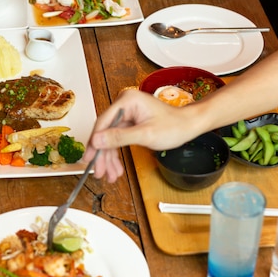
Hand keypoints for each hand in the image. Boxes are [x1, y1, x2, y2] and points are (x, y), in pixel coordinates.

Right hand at [83, 89, 202, 181]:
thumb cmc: (173, 126)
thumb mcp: (145, 134)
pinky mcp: (129, 122)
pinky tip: (116, 167)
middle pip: (105, 132)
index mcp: (127, 101)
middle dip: (103, 154)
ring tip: (110, 174)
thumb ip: (119, 137)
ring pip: (110, 138)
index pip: (103, 122)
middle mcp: (124, 104)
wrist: (188, 126)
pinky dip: (116, 154)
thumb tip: (96, 140)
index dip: (94, 142)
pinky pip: (118, 138)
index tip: (89, 158)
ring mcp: (126, 113)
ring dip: (109, 157)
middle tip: (99, 172)